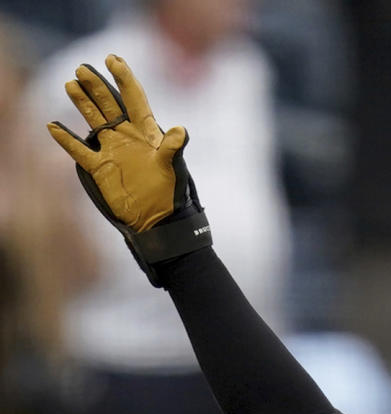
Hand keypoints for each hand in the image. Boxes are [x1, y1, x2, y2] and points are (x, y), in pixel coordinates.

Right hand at [47, 54, 210, 282]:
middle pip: (109, 104)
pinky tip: (53, 126)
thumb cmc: (171, 194)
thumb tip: (181, 131)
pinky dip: (66, 140)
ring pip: (94, 120)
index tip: (113, 60)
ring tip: (71, 85)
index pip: (134, 98)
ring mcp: (112, 151)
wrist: (159, 221)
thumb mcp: (174, 169)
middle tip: (82, 69)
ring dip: (83, 103)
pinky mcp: (100, 169)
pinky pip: (79, 151)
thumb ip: (174, 148)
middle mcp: (126, 136)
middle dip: (96, 86)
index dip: (124, 77)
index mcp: (146, 132)